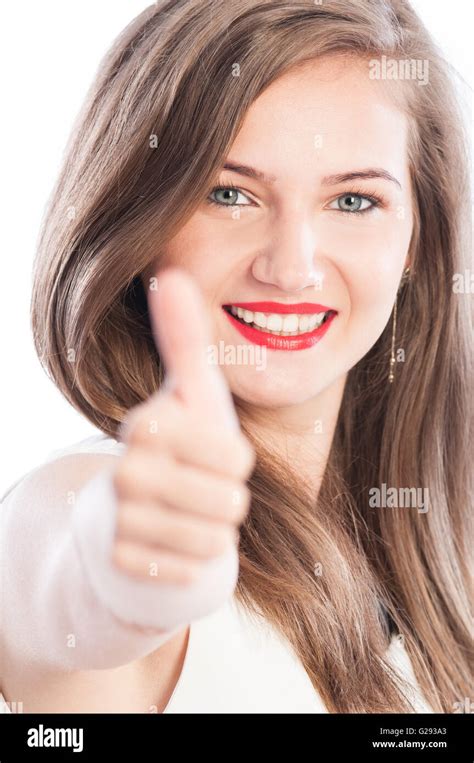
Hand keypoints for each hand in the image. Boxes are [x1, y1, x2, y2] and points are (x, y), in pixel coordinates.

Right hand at [111, 268, 254, 584]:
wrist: (137, 515)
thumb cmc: (178, 449)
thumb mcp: (190, 396)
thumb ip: (185, 339)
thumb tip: (171, 272)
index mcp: (147, 425)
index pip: (235, 457)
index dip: (236, 462)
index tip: (213, 453)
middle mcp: (126, 471)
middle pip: (229, 502)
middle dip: (229, 500)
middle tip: (202, 490)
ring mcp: (120, 521)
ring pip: (212, 540)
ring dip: (213, 531)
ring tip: (190, 515)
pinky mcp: (123, 564)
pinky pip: (193, 572)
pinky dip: (195, 562)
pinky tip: (174, 546)